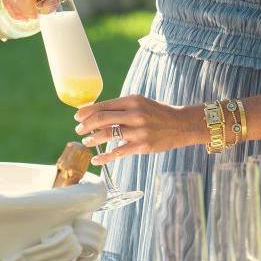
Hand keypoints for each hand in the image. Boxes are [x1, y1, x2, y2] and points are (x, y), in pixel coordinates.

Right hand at [0, 0, 70, 23]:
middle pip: (16, 8)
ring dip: (20, 8)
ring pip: (9, 3)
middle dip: (28, 13)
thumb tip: (46, 13)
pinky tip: (23, 0)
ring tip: (32, 2)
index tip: (43, 11)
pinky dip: (13, 2)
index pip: (26, 7)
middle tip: (39, 9)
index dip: (36, 14)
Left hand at [74, 96, 205, 164]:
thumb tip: (97, 113)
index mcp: (133, 100)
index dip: (87, 112)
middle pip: (102, 119)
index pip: (104, 105)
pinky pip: (118, 152)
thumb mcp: (141, 103)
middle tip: (78, 130)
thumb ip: (121, 108)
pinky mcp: (142, 146)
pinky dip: (104, 157)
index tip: (77, 117)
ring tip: (86, 142)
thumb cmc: (158, 113)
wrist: (182, 124)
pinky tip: (96, 159)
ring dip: (92, 139)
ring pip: (107, 135)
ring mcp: (139, 131)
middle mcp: (135, 114)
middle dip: (86, 125)